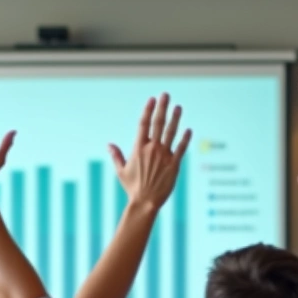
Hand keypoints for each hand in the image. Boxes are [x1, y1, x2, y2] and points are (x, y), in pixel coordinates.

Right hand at [108, 94, 190, 210]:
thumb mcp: (121, 171)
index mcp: (139, 148)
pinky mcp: (174, 165)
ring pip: (171, 133)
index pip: (143, 124)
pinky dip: (185, 138)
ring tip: (178, 107)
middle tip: (165, 95)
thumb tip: (109, 144)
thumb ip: (116, 156)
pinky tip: (188, 129)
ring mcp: (164, 156)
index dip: (148, 110)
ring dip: (175, 118)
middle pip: (158, 123)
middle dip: (162, 107)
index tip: (151, 99)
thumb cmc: (132, 188)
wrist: (145, 202)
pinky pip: (181, 148)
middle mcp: (152, 149)